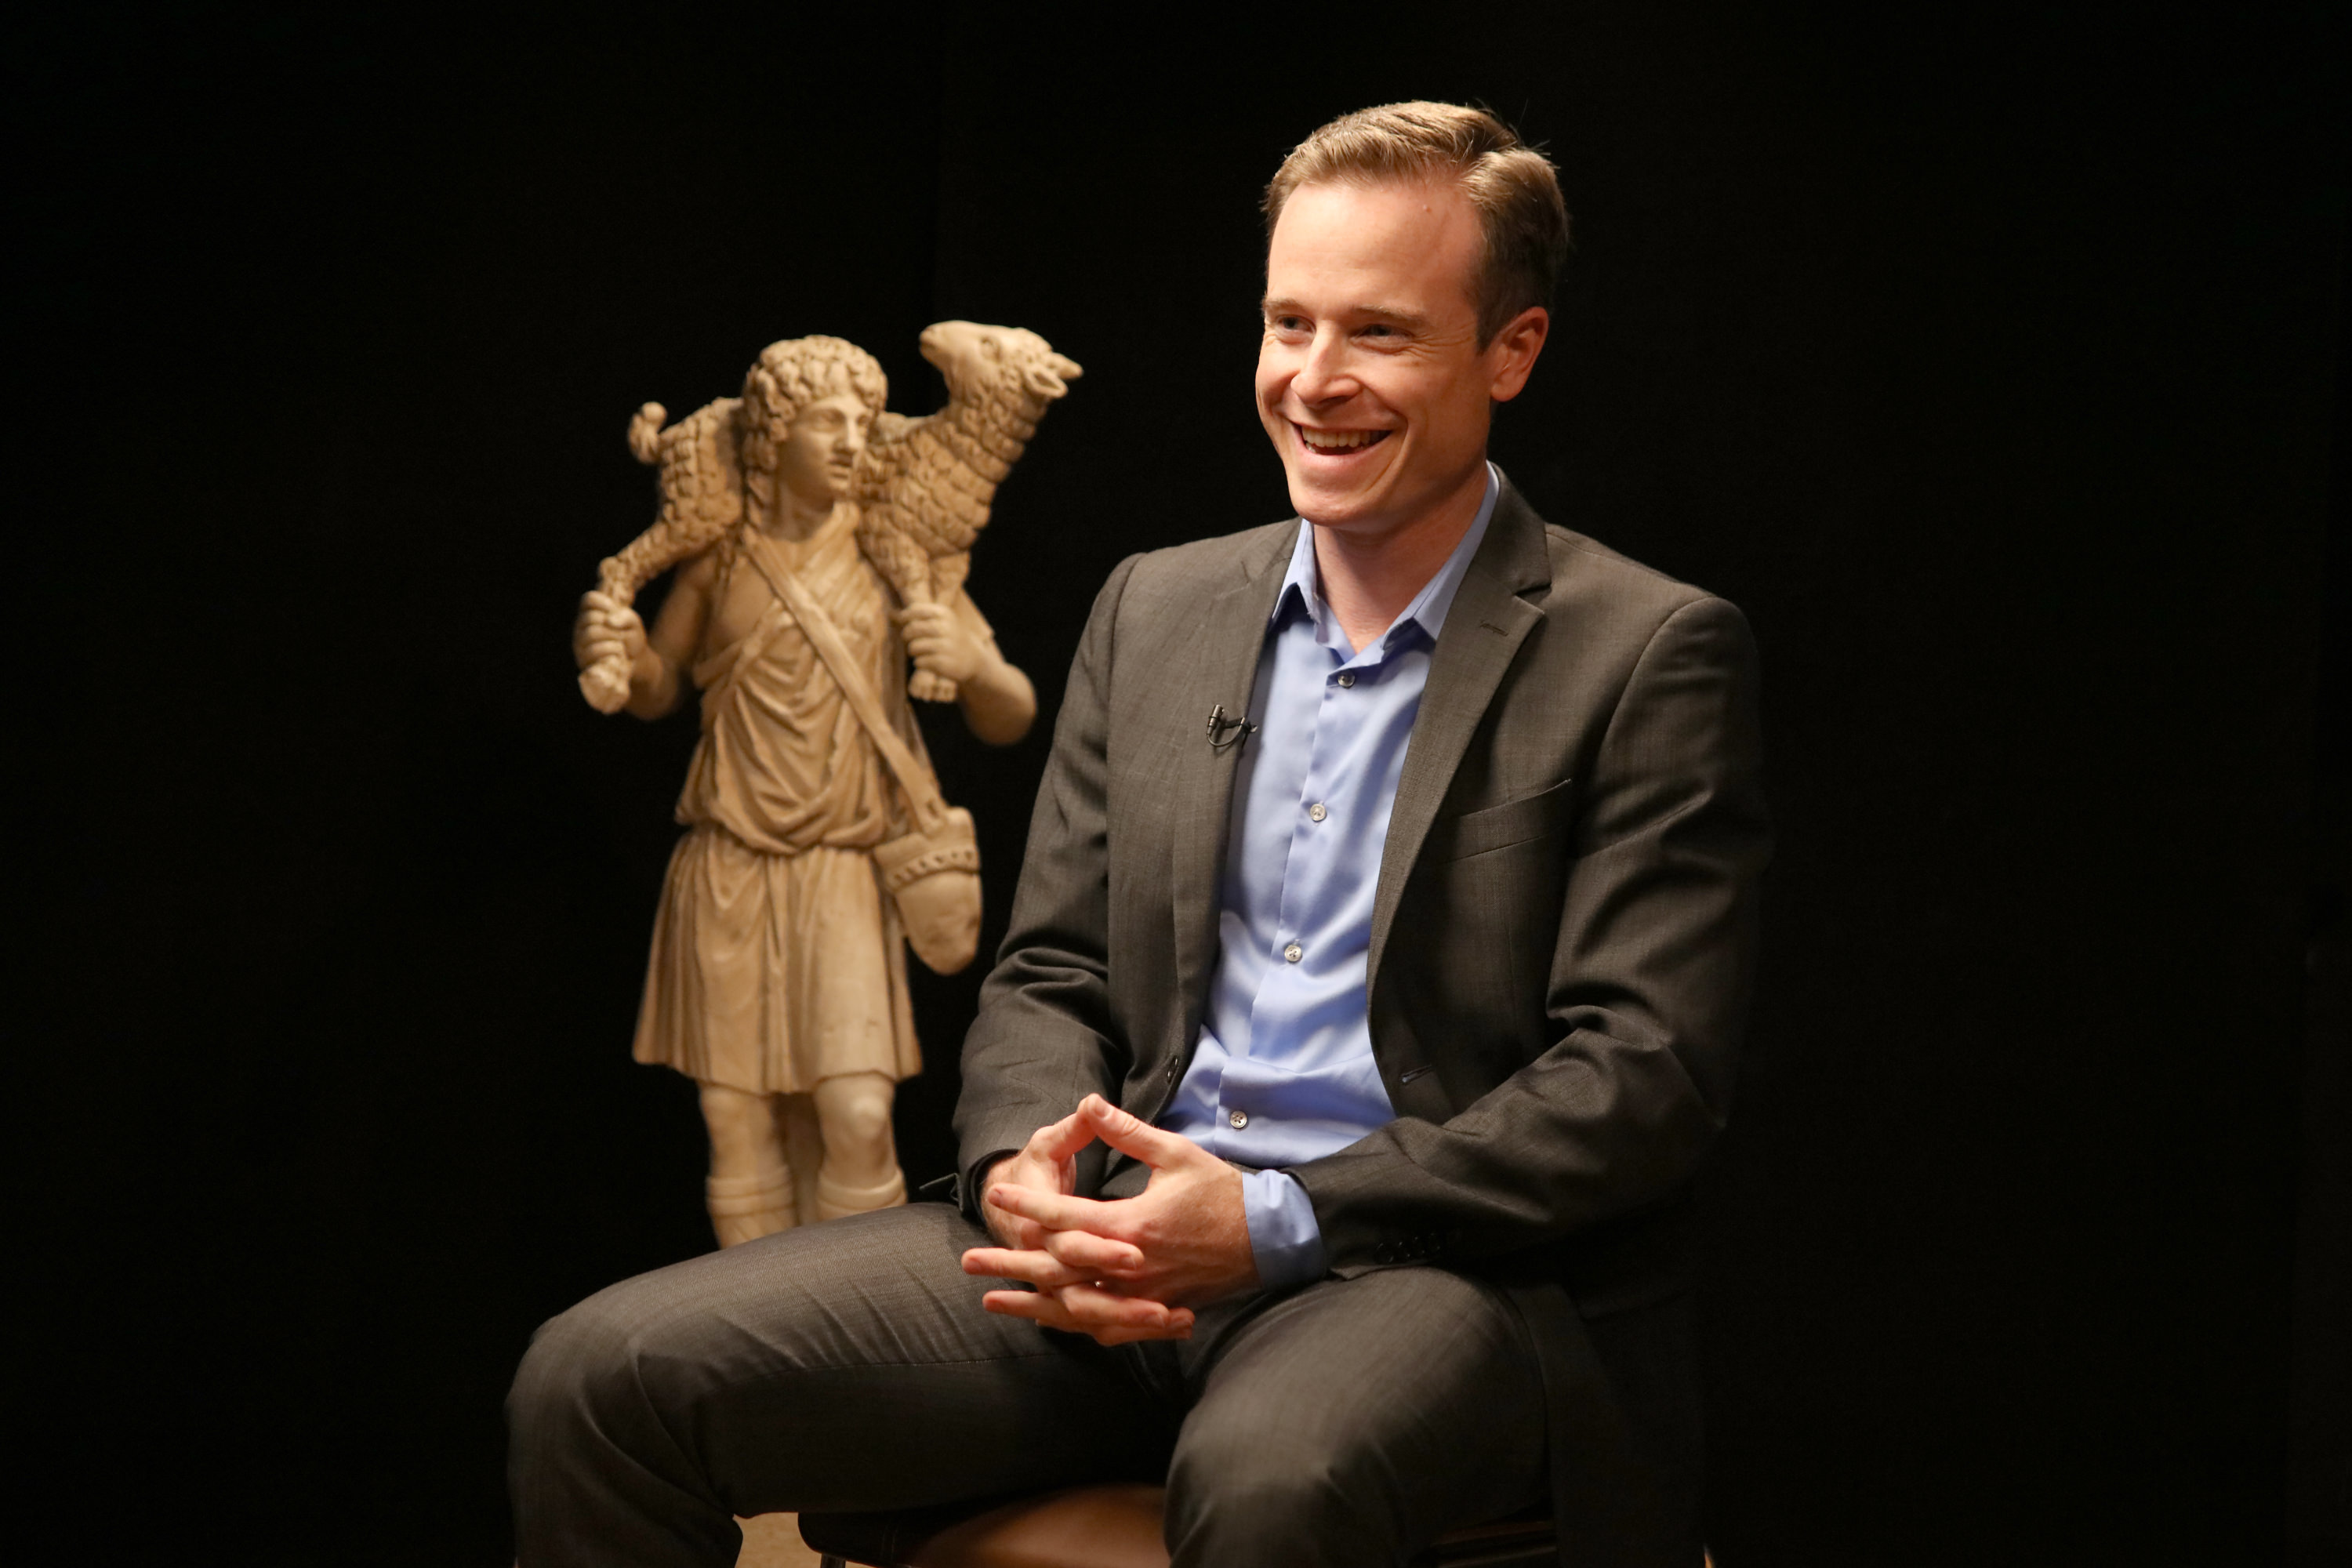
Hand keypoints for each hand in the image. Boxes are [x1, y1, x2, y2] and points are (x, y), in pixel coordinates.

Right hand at [574, 591, 646, 673]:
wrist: (635, 662)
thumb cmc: (631, 638)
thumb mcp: (634, 624)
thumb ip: (625, 617)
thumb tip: (608, 621)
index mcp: (590, 614)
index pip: (588, 600)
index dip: (603, 602)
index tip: (615, 609)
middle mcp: (581, 628)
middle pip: (590, 618)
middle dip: (611, 625)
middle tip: (621, 633)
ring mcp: (580, 644)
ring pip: (591, 633)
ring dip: (613, 638)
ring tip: (621, 645)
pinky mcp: (583, 660)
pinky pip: (593, 651)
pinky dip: (611, 651)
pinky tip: (618, 654)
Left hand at [894, 601, 986, 685]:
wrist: (974, 659)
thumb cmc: (952, 638)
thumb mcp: (942, 622)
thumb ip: (919, 617)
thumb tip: (890, 614)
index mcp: (944, 614)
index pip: (915, 610)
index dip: (904, 617)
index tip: (903, 623)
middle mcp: (945, 628)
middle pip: (912, 629)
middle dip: (906, 635)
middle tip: (910, 640)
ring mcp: (945, 646)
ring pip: (914, 647)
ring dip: (913, 651)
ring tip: (921, 652)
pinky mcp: (942, 663)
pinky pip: (919, 662)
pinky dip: (920, 663)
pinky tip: (928, 662)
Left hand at [962, 1095, 1256, 1343]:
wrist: (1270, 1238)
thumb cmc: (1223, 1192)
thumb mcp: (1175, 1152)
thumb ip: (1127, 1132)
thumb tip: (1090, 1102)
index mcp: (1132, 1226)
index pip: (1065, 1217)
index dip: (1027, 1203)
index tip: (995, 1193)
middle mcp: (1131, 1268)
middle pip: (1057, 1271)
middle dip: (1010, 1265)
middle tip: (968, 1262)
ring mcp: (1143, 1296)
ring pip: (1074, 1307)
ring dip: (1030, 1304)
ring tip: (992, 1300)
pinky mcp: (1155, 1311)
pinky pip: (1105, 1327)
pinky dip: (1071, 1325)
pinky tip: (1048, 1322)